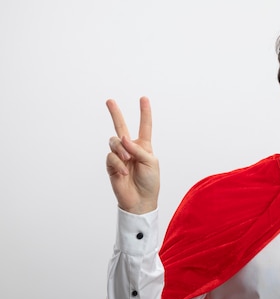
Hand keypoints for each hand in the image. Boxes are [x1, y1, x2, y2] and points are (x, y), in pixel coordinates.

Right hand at [106, 96, 159, 213]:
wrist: (140, 200)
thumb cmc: (150, 182)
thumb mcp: (150, 162)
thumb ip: (138, 149)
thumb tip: (122, 138)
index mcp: (144, 146)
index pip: (145, 126)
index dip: (144, 113)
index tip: (143, 98)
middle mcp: (130, 148)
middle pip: (121, 127)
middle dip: (115, 113)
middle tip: (109, 100)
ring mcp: (120, 156)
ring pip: (114, 142)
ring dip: (121, 149)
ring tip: (127, 160)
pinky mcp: (111, 165)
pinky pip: (110, 156)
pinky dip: (118, 163)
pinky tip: (124, 172)